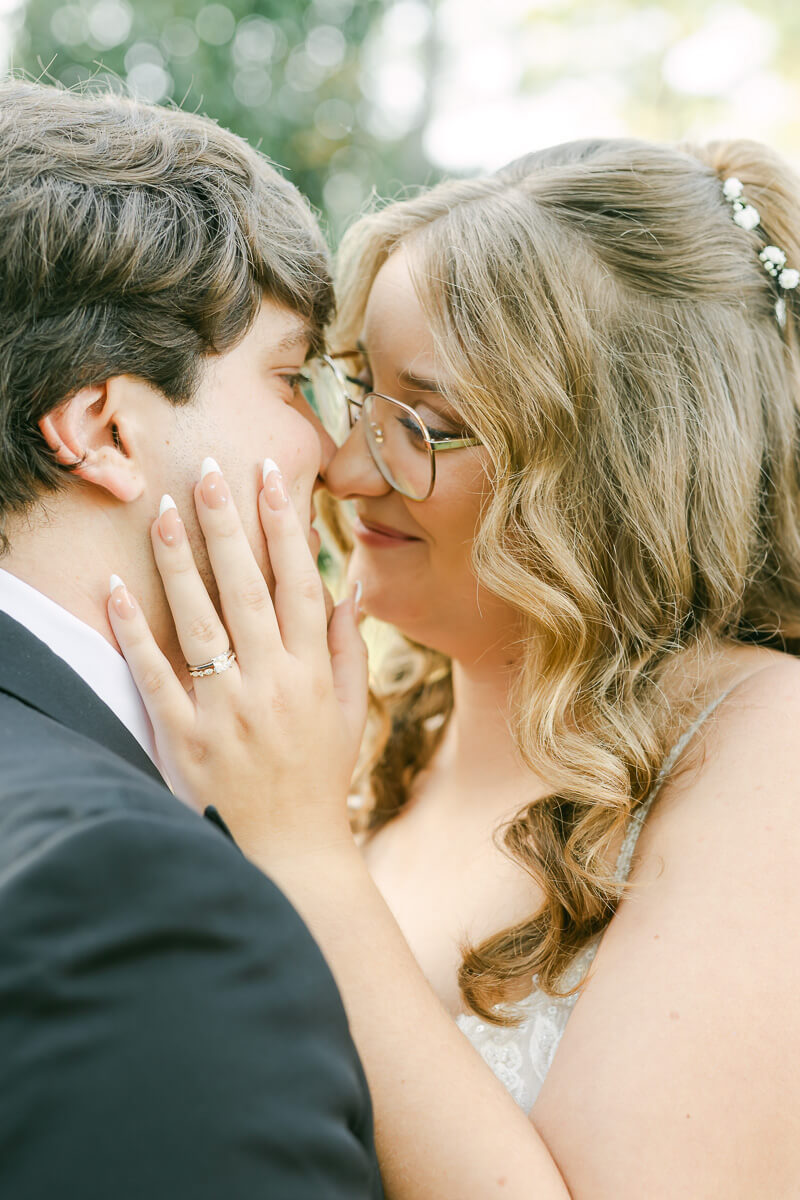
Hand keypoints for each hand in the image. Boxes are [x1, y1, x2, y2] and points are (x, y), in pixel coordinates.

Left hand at [107, 459, 366, 863]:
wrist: (290, 853)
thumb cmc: (320, 776)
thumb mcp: (350, 713)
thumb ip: (346, 648)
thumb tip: (346, 588)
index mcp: (311, 672)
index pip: (298, 583)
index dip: (284, 526)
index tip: (270, 477)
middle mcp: (272, 683)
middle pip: (247, 589)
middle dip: (228, 525)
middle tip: (208, 470)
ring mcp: (226, 709)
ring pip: (200, 622)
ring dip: (182, 564)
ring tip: (164, 512)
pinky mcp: (187, 737)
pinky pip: (156, 676)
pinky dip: (135, 632)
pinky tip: (116, 590)